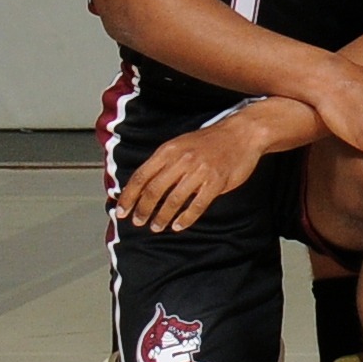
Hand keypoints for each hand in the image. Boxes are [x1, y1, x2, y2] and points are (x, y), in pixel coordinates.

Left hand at [114, 109, 273, 230]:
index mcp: (169, 150)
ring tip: (156, 227)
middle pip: (155, 190)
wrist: (241, 134)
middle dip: (143, 209)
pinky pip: (197, 205)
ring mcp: (200, 171)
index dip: (129, 195)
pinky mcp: (216, 182)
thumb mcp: (180, 144)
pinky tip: (178, 226)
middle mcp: (182, 160)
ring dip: (162, 217)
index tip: (121, 210)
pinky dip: (185, 218)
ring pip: (174, 200)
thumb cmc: (208, 141)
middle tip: (138, 222)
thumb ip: (163, 162)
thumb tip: (143, 185)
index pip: (141, 175)